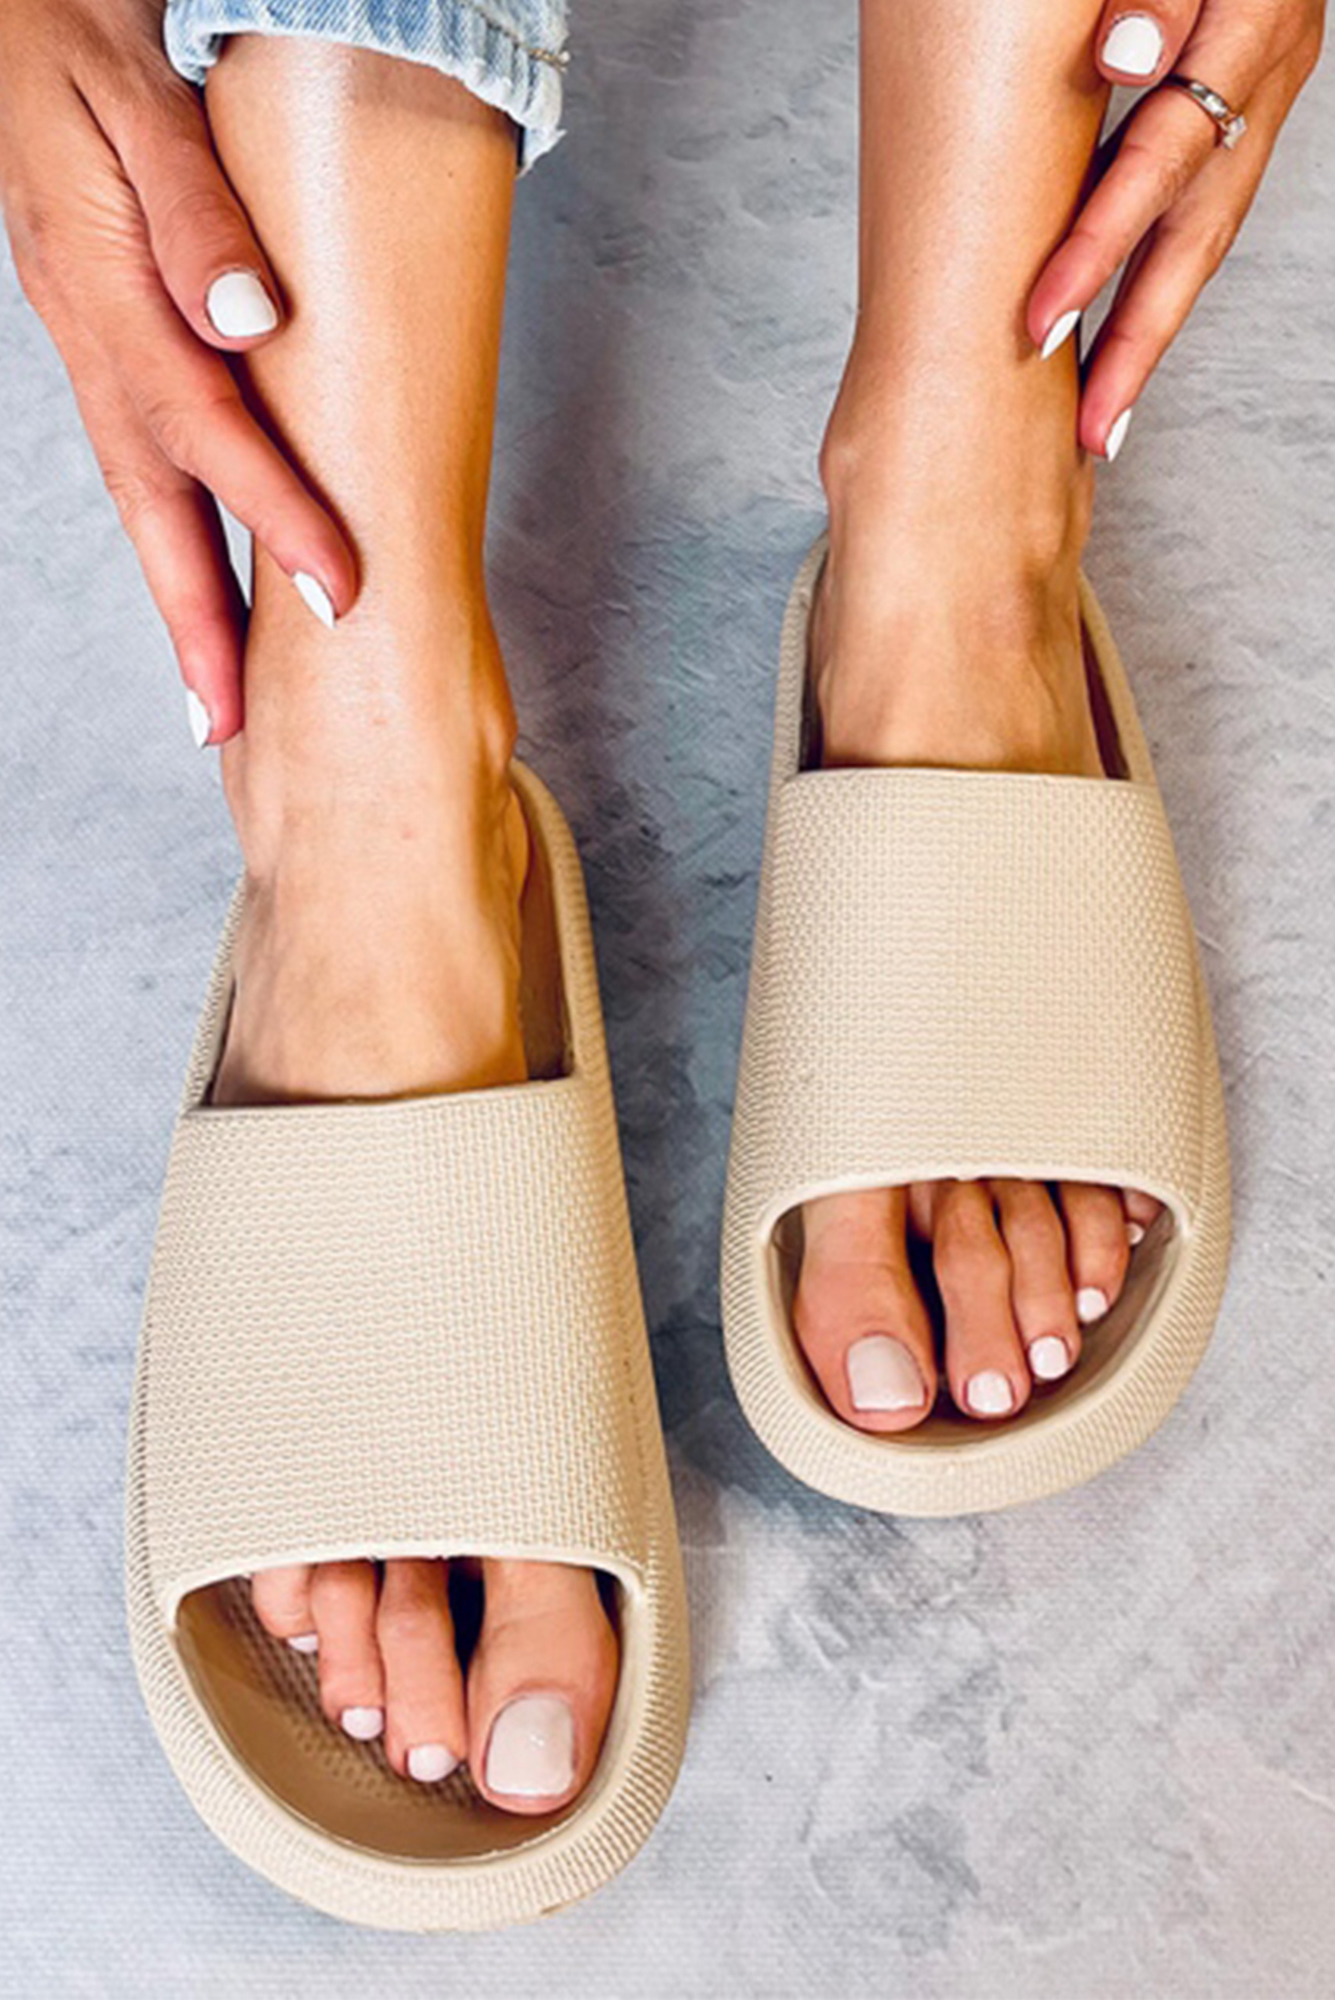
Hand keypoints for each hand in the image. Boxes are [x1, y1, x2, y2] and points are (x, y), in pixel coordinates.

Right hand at [0, 0, 357, 742]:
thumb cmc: (87, 25)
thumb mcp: (136, 90)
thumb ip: (191, 206)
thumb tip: (249, 320)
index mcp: (101, 282)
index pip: (202, 424)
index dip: (271, 512)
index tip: (338, 589)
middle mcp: (88, 329)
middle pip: (147, 498)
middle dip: (192, 619)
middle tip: (227, 726)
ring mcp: (87, 337)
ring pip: (137, 490)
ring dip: (177, 597)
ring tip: (212, 695)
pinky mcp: (102, 333)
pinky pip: (140, 454)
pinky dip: (170, 530)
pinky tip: (199, 579)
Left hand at [1028, 0, 1324, 456]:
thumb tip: (1121, 60)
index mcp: (1249, 19)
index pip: (1166, 153)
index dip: (1102, 242)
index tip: (1040, 316)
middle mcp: (1268, 64)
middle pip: (1199, 224)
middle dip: (1133, 332)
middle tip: (1085, 425)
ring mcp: (1267, 88)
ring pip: (1209, 233)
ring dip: (1150, 335)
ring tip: (1103, 425)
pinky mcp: (1255, 103)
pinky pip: (1206, 215)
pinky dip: (1160, 287)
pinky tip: (1119, 354)